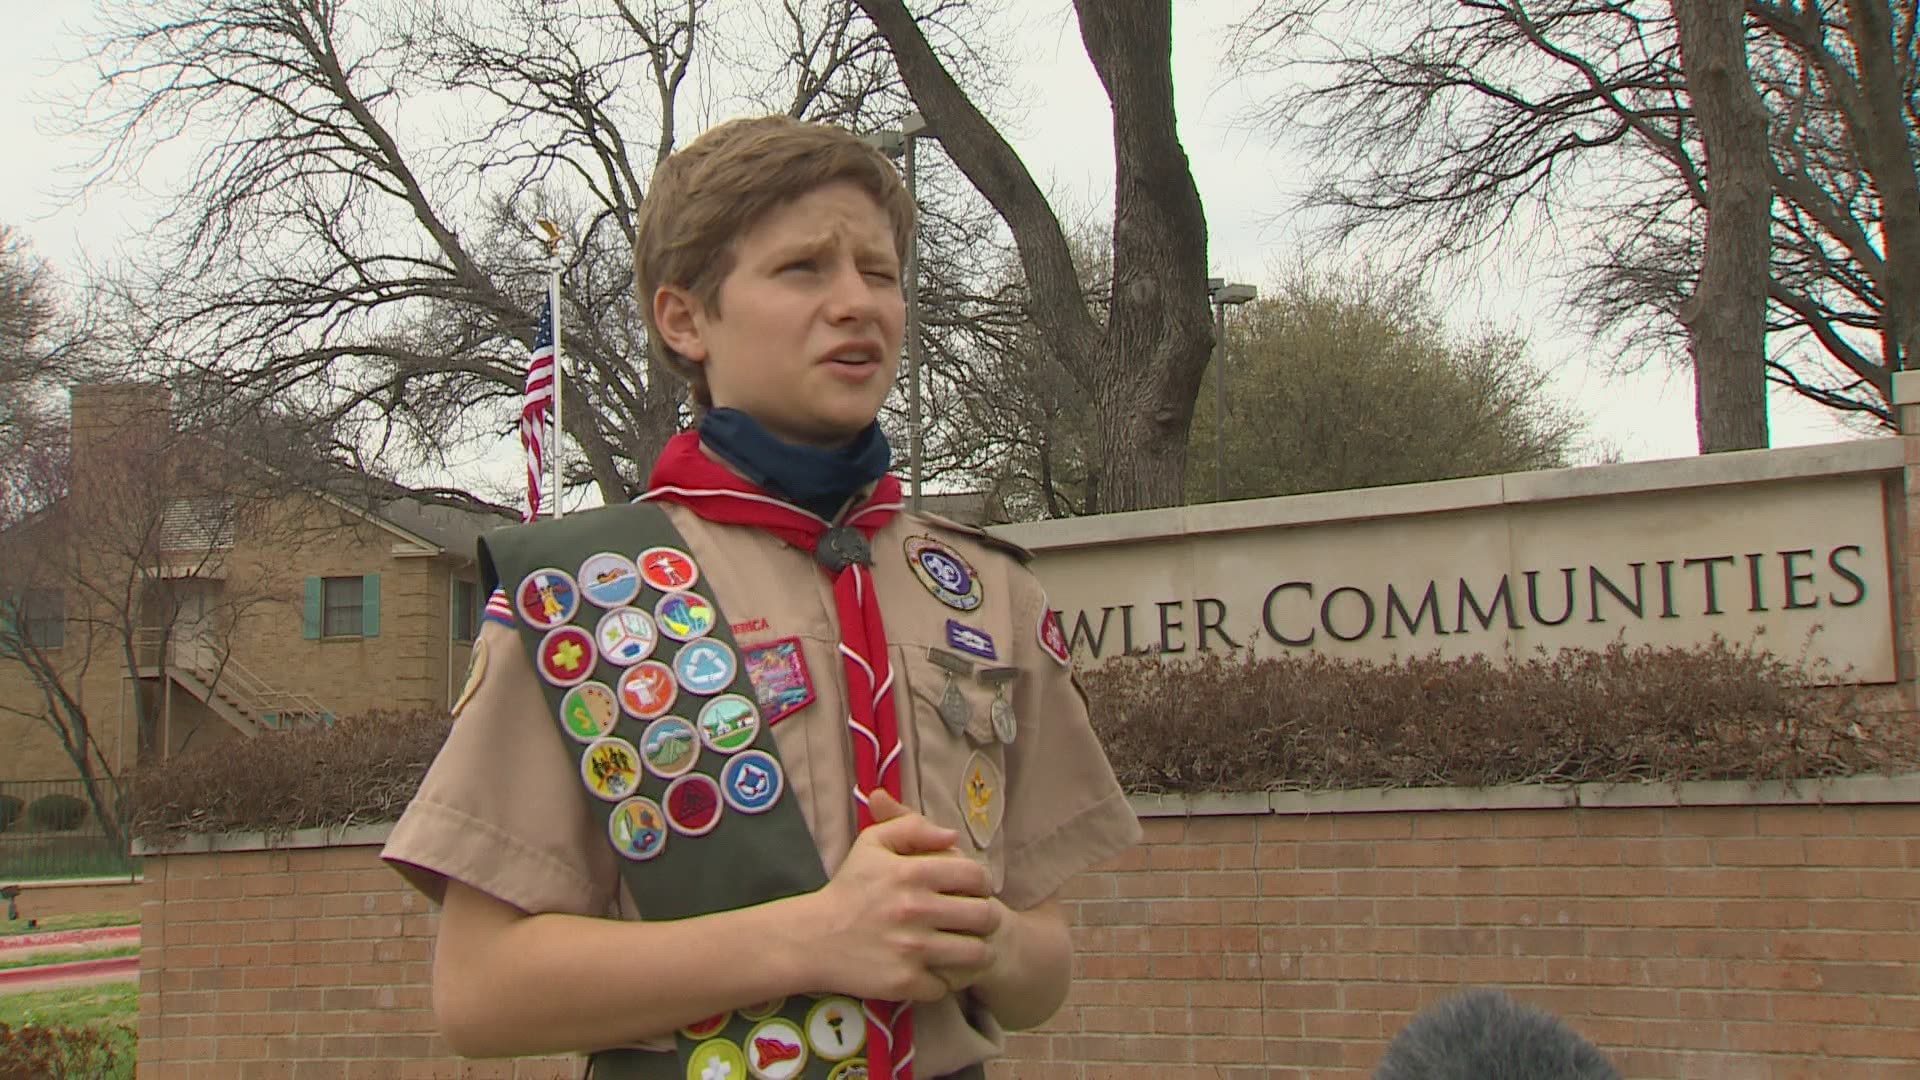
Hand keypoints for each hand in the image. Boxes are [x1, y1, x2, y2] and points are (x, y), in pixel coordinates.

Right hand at [801, 790, 1000, 1003]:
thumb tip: (953, 835)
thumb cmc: (848, 889)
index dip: (982, 884)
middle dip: (986, 918)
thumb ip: (912, 827)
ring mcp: (911, 949)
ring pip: (976, 954)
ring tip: (964, 948)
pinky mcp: (904, 981)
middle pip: (985, 916)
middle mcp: (915, 910)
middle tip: (974, 922)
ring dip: (975, 952)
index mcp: (912, 873)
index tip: (973, 892)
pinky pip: (947, 985)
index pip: (977, 877)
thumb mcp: (872, 843)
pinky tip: (933, 970)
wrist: (812, 938)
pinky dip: (943, 981)